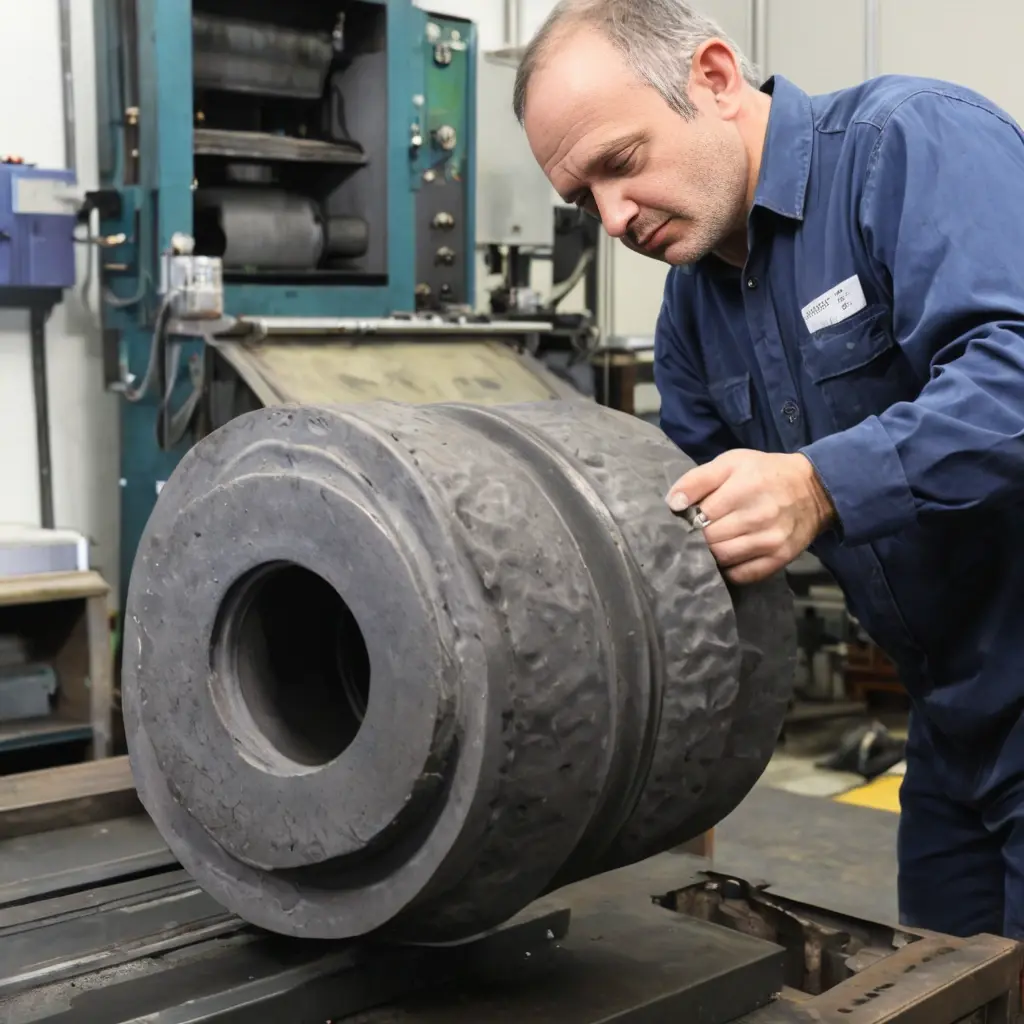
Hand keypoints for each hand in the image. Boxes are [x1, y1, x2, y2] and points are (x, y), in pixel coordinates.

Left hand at [666, 450, 836, 583]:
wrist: (814, 489)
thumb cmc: (764, 473)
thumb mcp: (731, 463)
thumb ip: (698, 479)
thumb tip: (673, 503)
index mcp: (743, 488)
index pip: (700, 515)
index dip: (687, 519)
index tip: (685, 518)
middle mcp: (758, 516)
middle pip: (709, 539)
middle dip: (697, 537)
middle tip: (696, 532)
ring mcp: (770, 541)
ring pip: (723, 559)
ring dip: (710, 555)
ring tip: (710, 544)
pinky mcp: (779, 559)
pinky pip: (742, 575)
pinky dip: (729, 570)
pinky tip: (727, 558)